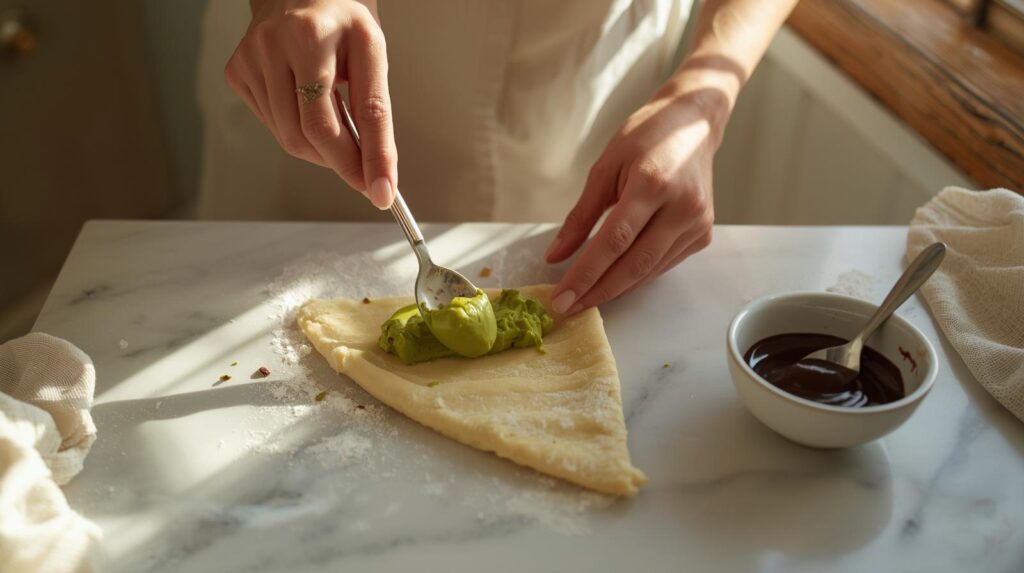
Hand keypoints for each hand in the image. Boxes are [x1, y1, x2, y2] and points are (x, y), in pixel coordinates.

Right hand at [225, 0, 395, 207]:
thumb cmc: (340, 24)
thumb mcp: (370, 55)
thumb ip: (373, 111)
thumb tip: (375, 173)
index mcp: (332, 33)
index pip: (360, 111)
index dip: (374, 158)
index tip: (383, 193)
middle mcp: (286, 39)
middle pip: (314, 133)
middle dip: (342, 162)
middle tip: (361, 170)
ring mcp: (254, 55)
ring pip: (289, 138)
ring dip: (318, 148)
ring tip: (331, 115)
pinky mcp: (237, 70)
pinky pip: (272, 126)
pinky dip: (295, 131)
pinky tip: (302, 104)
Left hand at [545, 88, 725, 314]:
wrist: (694, 124)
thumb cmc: (646, 137)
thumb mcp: (605, 167)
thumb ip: (580, 215)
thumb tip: (555, 256)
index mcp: (653, 184)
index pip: (613, 242)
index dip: (585, 274)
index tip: (561, 297)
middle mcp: (682, 207)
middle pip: (634, 264)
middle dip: (597, 291)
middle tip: (568, 308)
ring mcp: (697, 223)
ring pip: (649, 270)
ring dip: (615, 288)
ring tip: (584, 298)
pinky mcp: (703, 234)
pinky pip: (663, 264)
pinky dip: (636, 275)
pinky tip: (614, 280)